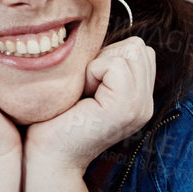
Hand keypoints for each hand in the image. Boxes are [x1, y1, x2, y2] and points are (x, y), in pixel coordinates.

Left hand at [24, 38, 155, 174]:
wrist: (46, 158)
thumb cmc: (54, 119)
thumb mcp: (86, 84)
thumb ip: (105, 64)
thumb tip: (103, 33)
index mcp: (140, 98)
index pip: (139, 49)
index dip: (107, 57)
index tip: (87, 87)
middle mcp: (146, 104)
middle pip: (137, 47)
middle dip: (105, 58)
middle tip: (85, 91)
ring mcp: (140, 108)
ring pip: (129, 52)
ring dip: (98, 65)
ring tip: (84, 95)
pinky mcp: (126, 109)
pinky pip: (115, 64)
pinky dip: (93, 72)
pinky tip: (83, 98)